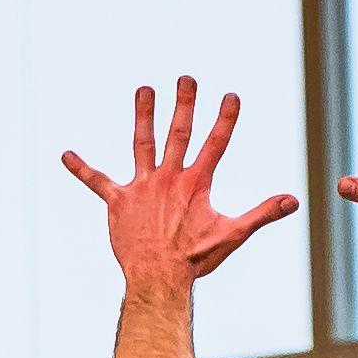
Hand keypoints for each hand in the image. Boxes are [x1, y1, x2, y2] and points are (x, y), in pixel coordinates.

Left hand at [63, 77, 297, 283]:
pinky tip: (64, 154)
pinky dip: (81, 168)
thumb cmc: (195, 260)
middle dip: (184, 103)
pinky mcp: (118, 202)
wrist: (158, 279)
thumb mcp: (233, 234)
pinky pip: (96, 181)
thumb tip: (293, 200)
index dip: (225, 119)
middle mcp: (168, 178)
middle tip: (186, 77)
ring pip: (142, 144)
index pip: (216, 144)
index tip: (230, 95)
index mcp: (195, 183)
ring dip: (143, 115)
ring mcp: (142, 187)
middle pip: (178, 133)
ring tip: (144, 89)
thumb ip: (262, 213)